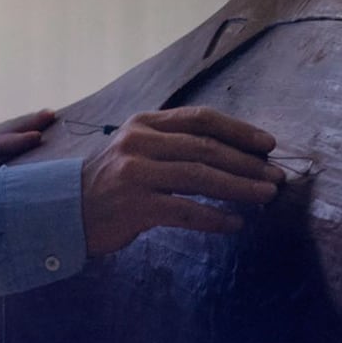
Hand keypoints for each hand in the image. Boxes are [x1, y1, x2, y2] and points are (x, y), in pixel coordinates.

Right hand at [79, 106, 282, 255]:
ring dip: (239, 188)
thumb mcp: (136, 149)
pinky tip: (235, 223)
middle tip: (276, 176)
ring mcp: (136, 174)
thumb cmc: (110, 182)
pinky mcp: (135, 206)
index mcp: (145, 123)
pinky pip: (185, 211)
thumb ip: (173, 144)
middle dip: (247, 163)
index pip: (201, 119)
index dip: (239, 130)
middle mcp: (140, 143)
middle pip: (206, 148)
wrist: (64, 211)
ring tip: (266, 197)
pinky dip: (214, 218)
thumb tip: (230, 152)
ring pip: (200, 177)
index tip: (268, 144)